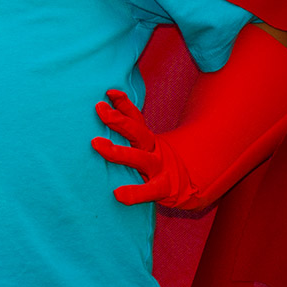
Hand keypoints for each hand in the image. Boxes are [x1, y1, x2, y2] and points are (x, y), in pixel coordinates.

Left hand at [91, 90, 195, 207]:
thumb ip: (126, 133)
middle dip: (119, 120)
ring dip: (119, 152)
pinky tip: (119, 194)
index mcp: (147, 139)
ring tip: (97, 144)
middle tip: (101, 110)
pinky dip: (134, 193)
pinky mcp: (164, 188)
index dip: (124, 104)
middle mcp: (153, 150)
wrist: (190, 186)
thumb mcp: (144, 146)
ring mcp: (159, 168)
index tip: (110, 92)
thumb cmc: (156, 163)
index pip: (135, 118)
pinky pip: (149, 191)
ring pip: (140, 159)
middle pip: (137, 132)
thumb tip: (102, 112)